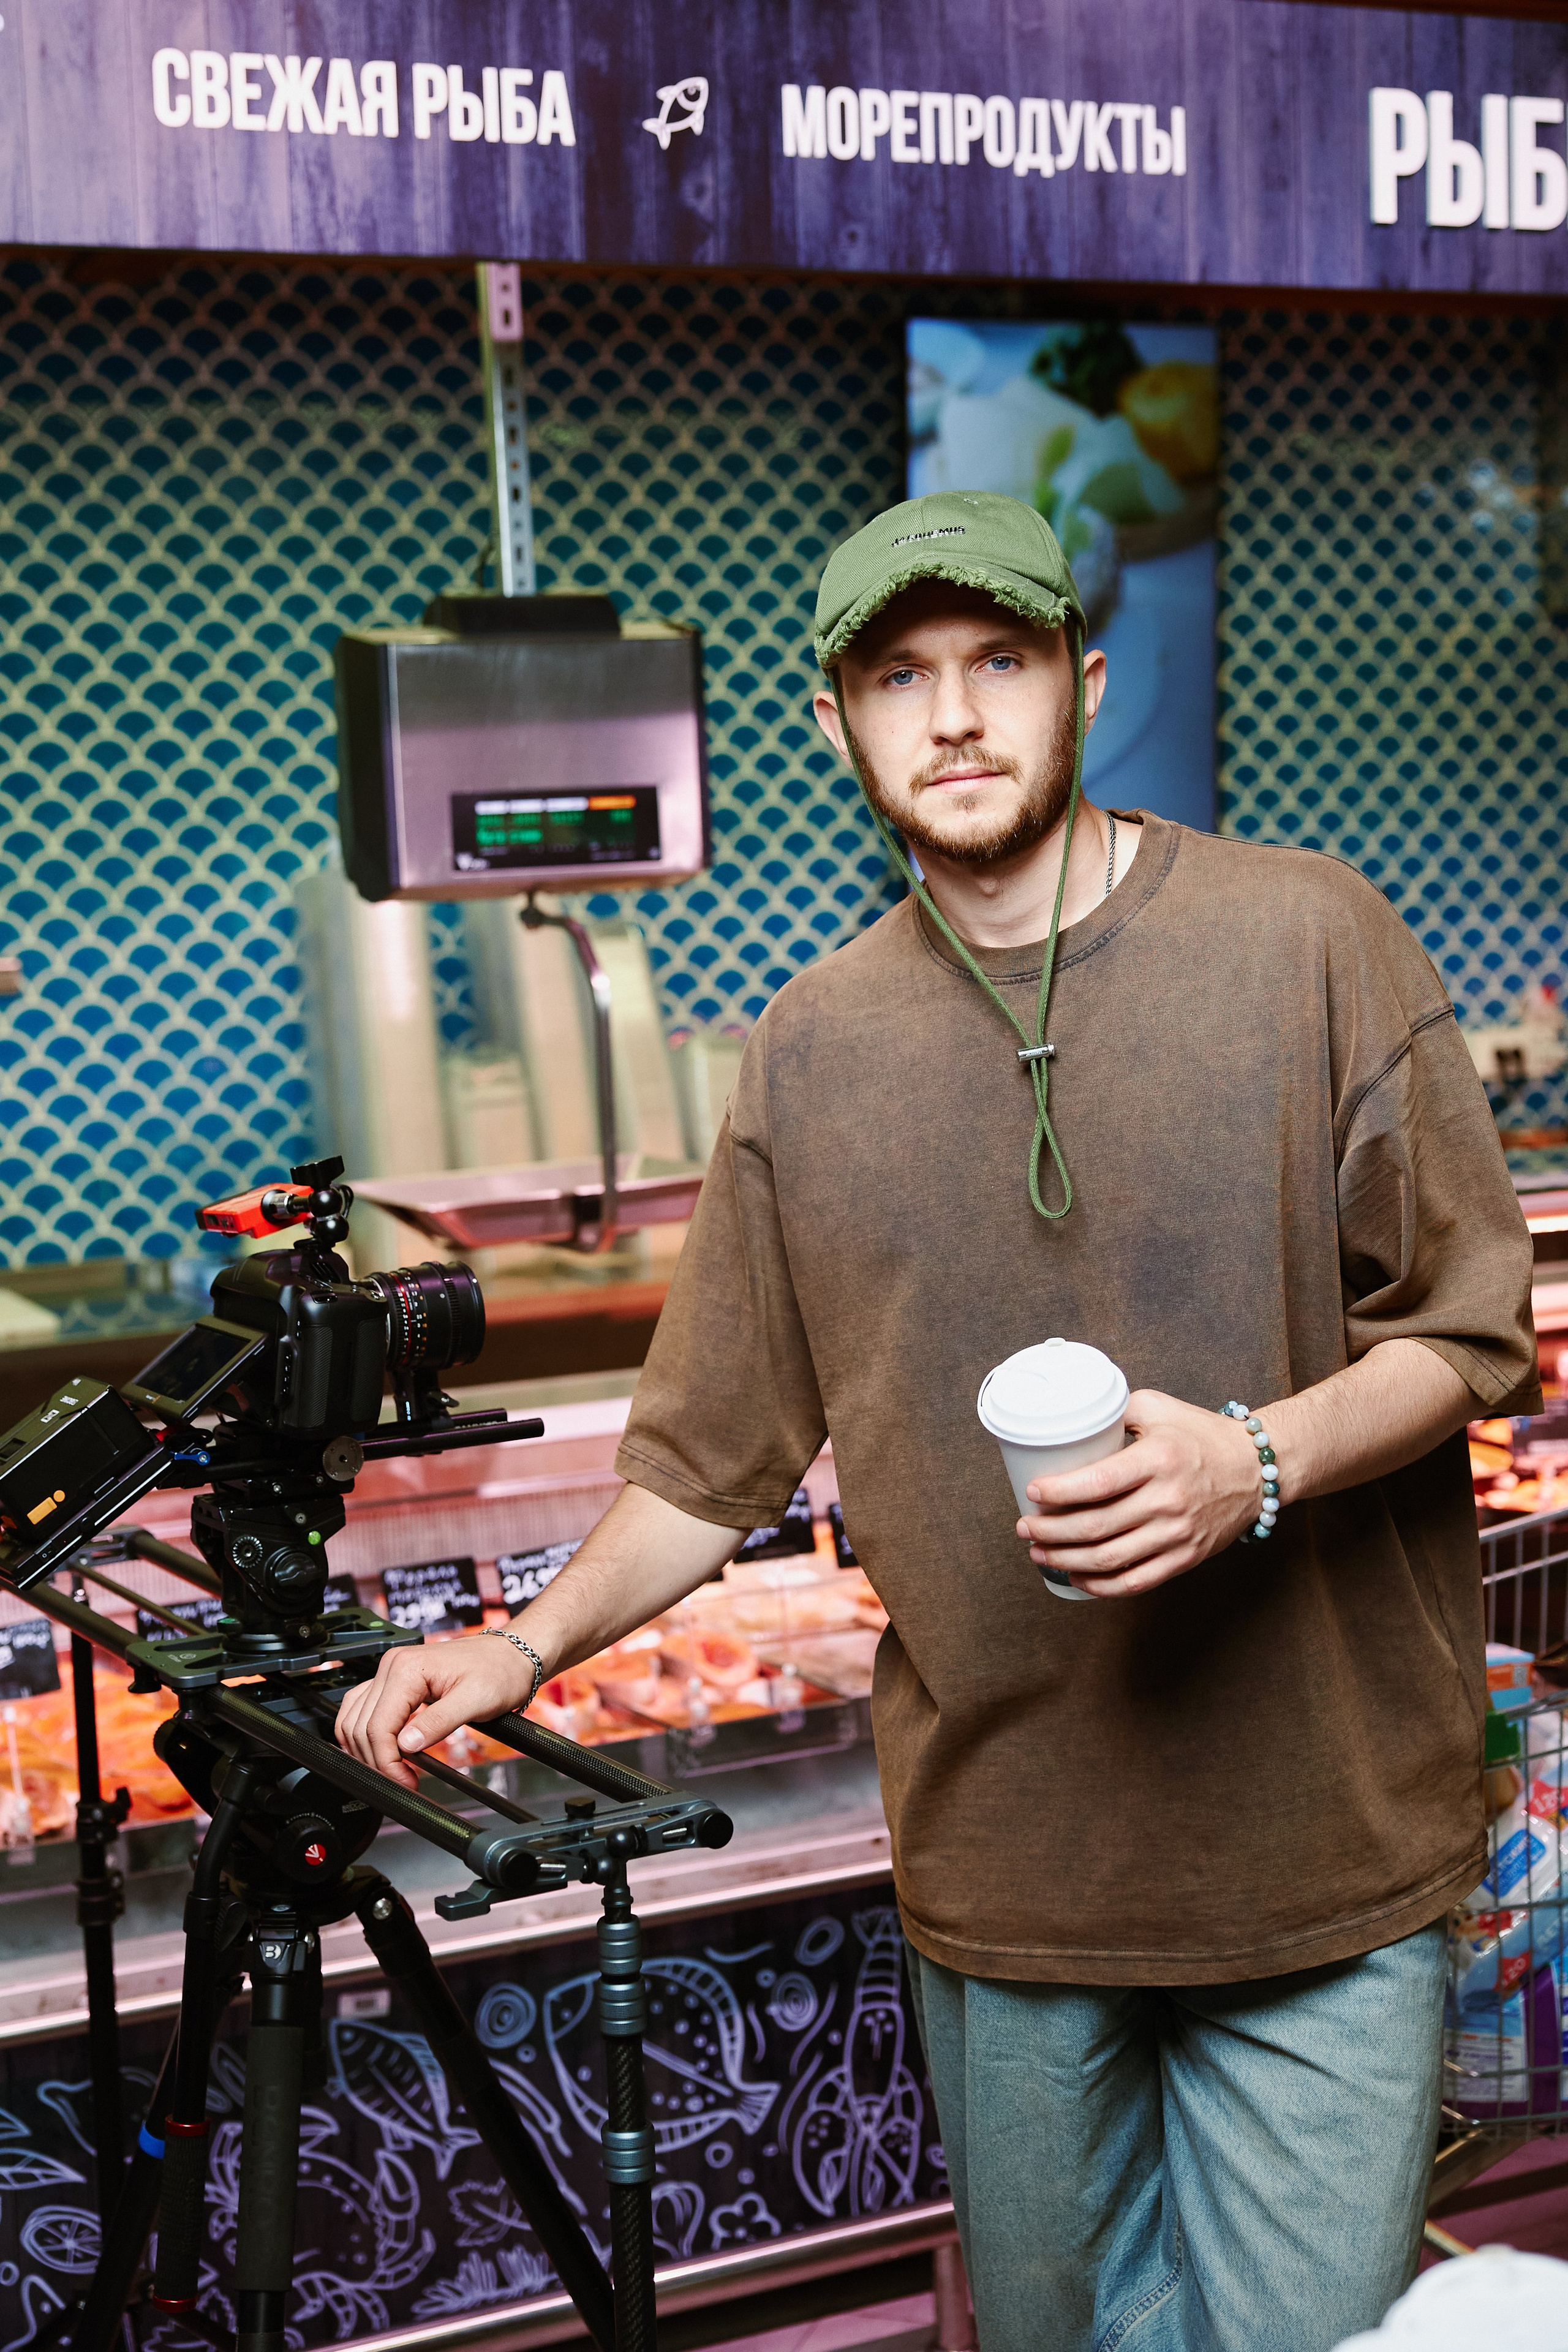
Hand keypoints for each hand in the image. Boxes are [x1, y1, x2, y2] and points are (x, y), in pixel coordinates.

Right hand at [335, 1631, 540, 1790]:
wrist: (511, 1655)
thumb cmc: (499, 1671)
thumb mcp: (476, 1700)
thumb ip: (439, 1722)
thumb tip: (406, 1746)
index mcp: (407, 1668)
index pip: (378, 1725)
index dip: (386, 1761)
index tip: (404, 1781)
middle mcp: (392, 1666)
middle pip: (361, 1725)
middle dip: (378, 1760)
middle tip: (402, 1782)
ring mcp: (390, 1672)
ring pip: (355, 1718)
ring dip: (367, 1750)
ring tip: (394, 1772)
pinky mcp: (395, 1681)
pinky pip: (364, 1709)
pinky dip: (366, 1734)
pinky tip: (381, 1752)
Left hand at [1016, 1390, 1263, 1597]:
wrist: (1258, 1469)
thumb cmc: (1203, 1434)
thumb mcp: (1159, 1408)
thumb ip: (1116, 1410)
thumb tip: (1072, 1420)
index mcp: (1158, 1459)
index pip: (1098, 1483)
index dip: (1059, 1492)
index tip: (1032, 1493)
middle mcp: (1167, 1500)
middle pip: (1096, 1526)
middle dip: (1050, 1531)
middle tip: (1024, 1527)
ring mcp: (1177, 1534)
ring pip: (1110, 1559)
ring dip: (1066, 1560)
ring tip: (1038, 1552)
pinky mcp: (1186, 1557)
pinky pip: (1137, 1582)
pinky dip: (1101, 1586)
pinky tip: (1075, 1578)